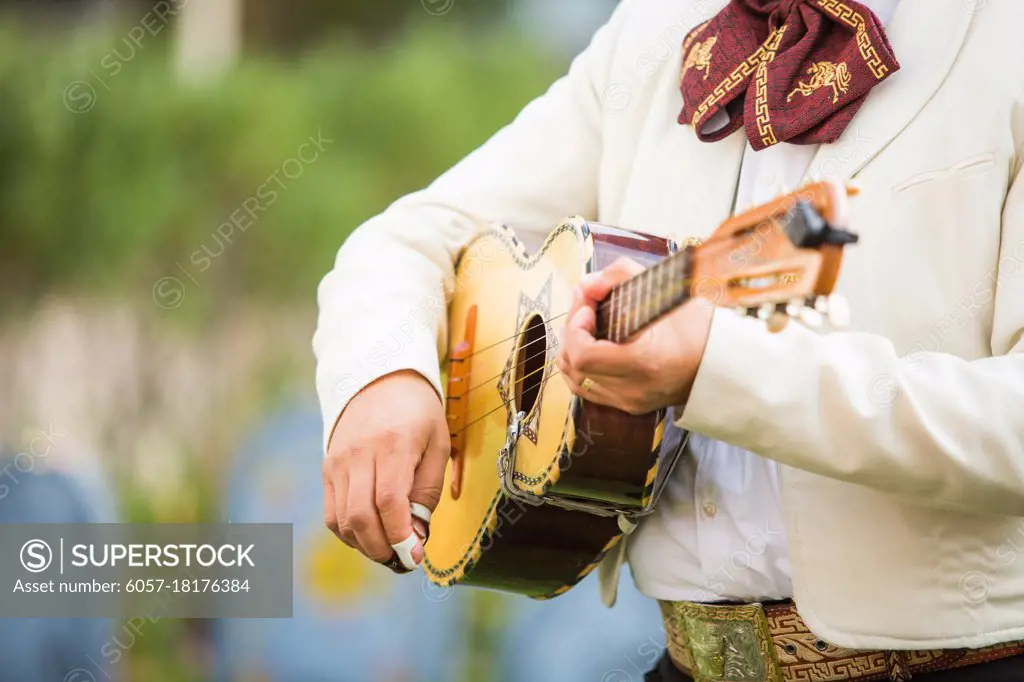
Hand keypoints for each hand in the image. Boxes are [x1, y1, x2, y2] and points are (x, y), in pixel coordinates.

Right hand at [323, 370, 449, 569]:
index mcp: (393, 444)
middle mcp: (359, 454)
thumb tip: (417, 535)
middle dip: (382, 548)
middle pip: (361, 516)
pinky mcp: (328, 468)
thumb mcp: (438, 443)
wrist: (378, 378)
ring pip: (342, 520)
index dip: (401, 536)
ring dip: (365, 545)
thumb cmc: (418, 412)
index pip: (389, 501)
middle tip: (403, 560)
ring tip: (389, 549)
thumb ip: (428, 490)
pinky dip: (349, 533)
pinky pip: (332, 513)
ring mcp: (338, 462)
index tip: (416, 556)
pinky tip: (370, 534)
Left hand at [556, 257, 713, 414]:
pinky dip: (582, 367)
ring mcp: (630, 401)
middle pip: (575, 366)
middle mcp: (634, 389)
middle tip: (586, 307)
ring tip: (586, 324)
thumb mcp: (664, 291)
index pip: (584, 355)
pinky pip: (589, 389)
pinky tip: (591, 345)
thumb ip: (620, 275)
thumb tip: (586, 284)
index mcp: (645, 362)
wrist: (724, 363)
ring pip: (576, 380)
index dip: (576, 327)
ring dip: (573, 348)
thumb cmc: (699, 327)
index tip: (589, 305)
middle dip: (572, 331)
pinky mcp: (630, 405)